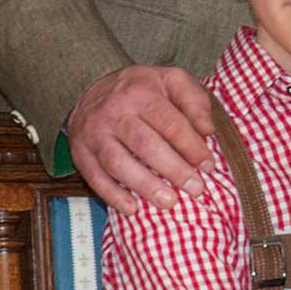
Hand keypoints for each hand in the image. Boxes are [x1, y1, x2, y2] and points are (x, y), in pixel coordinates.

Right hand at [64, 63, 214, 213]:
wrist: (91, 86)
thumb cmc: (142, 88)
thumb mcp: (172, 80)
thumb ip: (194, 101)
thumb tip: (208, 131)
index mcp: (141, 93)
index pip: (170, 123)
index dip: (192, 147)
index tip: (209, 166)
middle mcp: (115, 113)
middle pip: (146, 145)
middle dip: (174, 170)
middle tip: (196, 189)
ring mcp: (94, 134)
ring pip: (119, 164)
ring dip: (145, 186)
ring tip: (169, 202)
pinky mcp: (81, 152)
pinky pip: (95, 178)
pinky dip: (113, 196)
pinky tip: (133, 209)